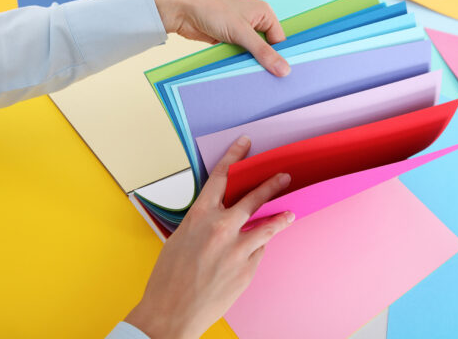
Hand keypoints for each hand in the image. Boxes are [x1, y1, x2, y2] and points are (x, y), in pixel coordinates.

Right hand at [125, 136, 294, 337]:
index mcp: (199, 216)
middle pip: (253, 197)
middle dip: (271, 184)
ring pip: (267, 225)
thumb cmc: (168, 277)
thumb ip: (204, 223)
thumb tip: (223, 217)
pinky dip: (256, 249)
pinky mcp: (247, 268)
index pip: (221, 177)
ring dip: (280, 217)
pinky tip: (250, 254)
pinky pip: (258, 251)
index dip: (235, 157)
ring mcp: (237, 248)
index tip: (245, 144)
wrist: (171, 313)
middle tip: (284, 176)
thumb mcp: (180, 239)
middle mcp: (221, 227)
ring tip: (289, 213)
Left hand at [150, 0, 290, 76]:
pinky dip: (239, 64)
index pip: (280, 40)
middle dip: (265, 62)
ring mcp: (240, 32)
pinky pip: (239, 56)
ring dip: (251, 64)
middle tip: (269, 82)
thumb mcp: (241, 32)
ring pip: (252, 54)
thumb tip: (284, 70)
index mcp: (264, 13)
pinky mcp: (228, 40)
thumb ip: (263, 52)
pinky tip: (241, 75)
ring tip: (255, 80)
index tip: (281, 75)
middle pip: (267, 48)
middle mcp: (254, 21)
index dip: (280, 57)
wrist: (182, 10)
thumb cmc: (212, 10)